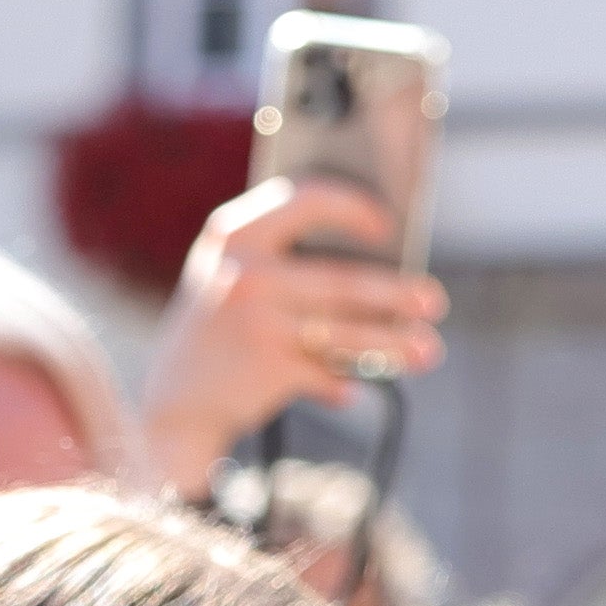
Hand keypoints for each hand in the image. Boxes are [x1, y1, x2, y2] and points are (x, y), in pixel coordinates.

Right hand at [136, 176, 446, 493]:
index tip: (388, 226)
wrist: (172, 405)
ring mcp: (256, 321)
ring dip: (393, 343)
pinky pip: (327, 372)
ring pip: (345, 331)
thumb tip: (379, 263)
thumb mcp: (232, 276)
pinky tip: (355, 388)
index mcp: (234, 234)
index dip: (353, 208)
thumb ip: (285, 256)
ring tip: (427, 349)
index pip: (306, 199)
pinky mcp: (267, 368)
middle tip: (433, 301)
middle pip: (341, 279)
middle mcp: (244, 272)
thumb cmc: (218, 331)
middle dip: (395, 293)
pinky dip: (345, 382)